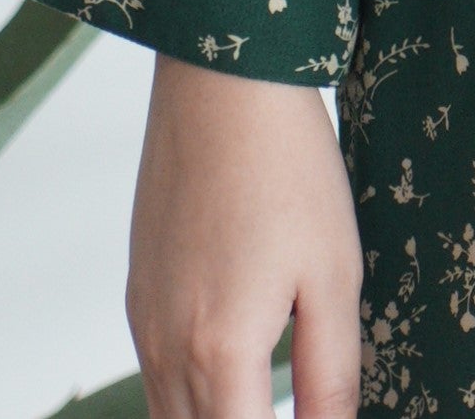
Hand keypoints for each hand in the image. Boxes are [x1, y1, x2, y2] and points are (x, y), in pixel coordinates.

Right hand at [125, 53, 362, 418]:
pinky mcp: (139, 295)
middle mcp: (167, 351)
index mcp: (221, 353)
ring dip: (218, 418)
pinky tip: (238, 368)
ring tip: (269, 396)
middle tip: (296, 405)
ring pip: (170, 417)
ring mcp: (145, 324)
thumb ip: (331, 373)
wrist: (222, 89)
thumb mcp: (334, 275)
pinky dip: (194, 394)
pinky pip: (157, 377)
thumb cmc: (287, 170)